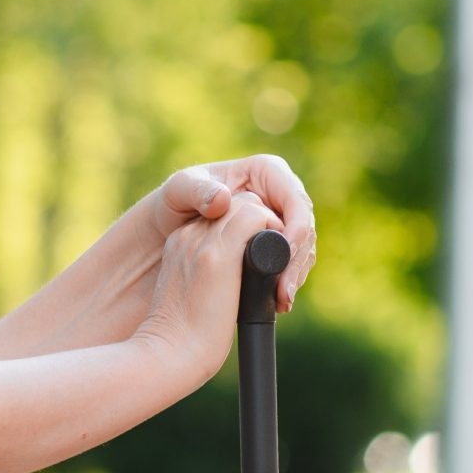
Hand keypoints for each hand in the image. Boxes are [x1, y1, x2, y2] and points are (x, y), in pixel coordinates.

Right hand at [135, 190, 286, 386]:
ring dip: (273, 226)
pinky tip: (280, 257)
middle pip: (235, 205)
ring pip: (248, 205)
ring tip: (283, 259)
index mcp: (180, 244)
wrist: (168, 354)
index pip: (221, 215)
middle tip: (278, 256)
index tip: (258, 257)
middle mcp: (188, 235)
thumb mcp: (191, 299)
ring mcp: (202, 241)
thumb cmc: (183, 341)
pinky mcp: (219, 253)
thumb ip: (210, 281)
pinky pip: (257, 217)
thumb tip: (239, 285)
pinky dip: (276, 231)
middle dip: (262, 223)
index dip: (245, 228)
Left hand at [148, 153, 317, 314]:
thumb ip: (197, 191)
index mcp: (266, 171)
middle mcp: (278, 194)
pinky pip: (290, 263)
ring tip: (282, 299)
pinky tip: (278, 300)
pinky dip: (286, 281)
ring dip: (295, 275)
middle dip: (298, 260)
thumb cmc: (173, 201)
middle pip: (304, 227)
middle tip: (285, 289)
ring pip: (302, 249)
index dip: (296, 227)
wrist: (167, 230)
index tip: (287, 251)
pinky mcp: (274, 243)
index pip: (295, 200)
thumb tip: (224, 200)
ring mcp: (278, 220)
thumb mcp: (178, 191)